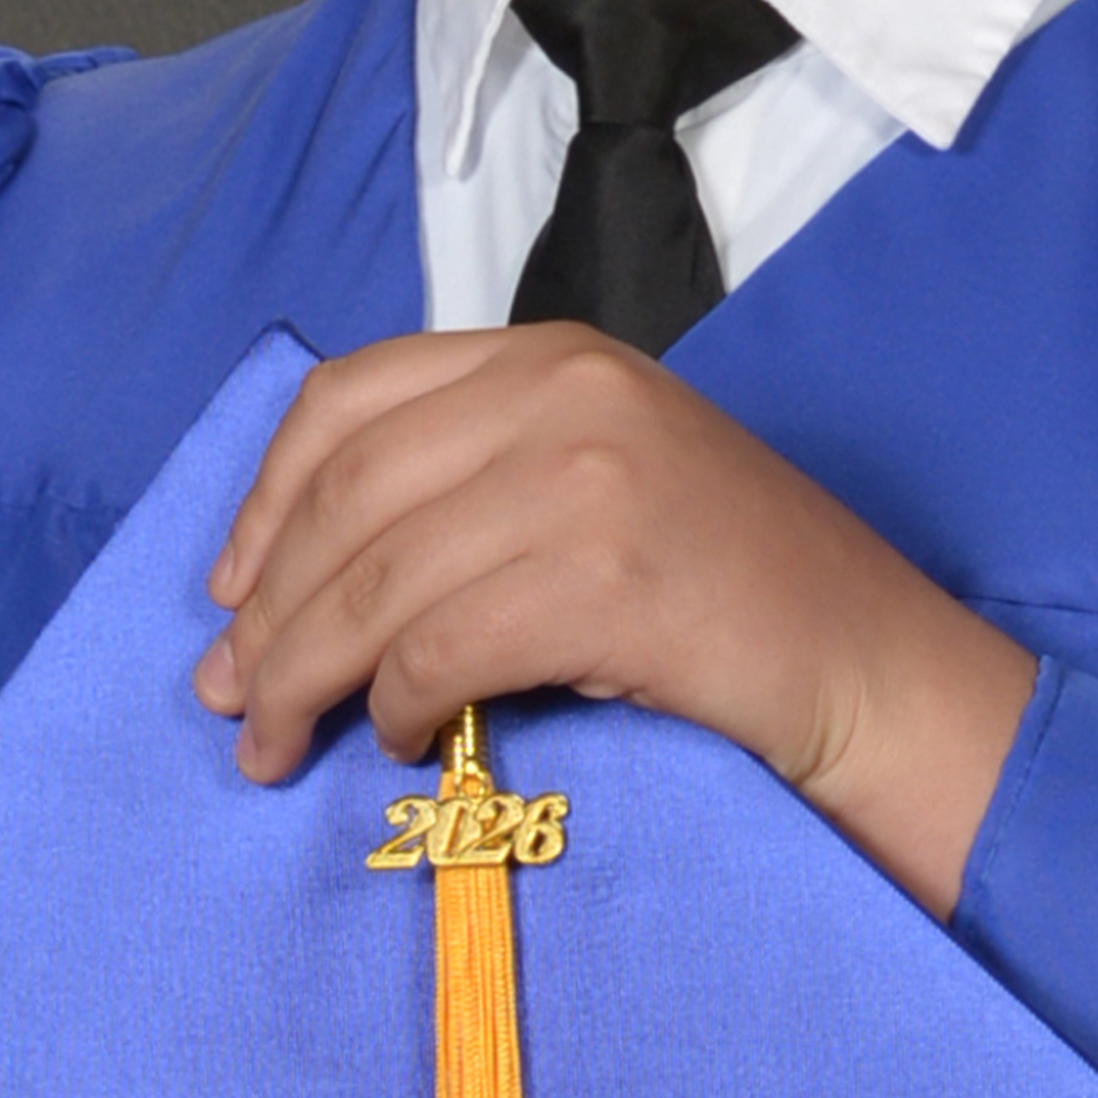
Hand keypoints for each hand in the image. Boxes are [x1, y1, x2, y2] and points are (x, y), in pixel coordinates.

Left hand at [193, 323, 1036, 917]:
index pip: (352, 397)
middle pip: (348, 495)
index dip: (266, 498)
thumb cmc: (733, 583)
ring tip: (274, 743)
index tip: (228, 587)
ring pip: (376, 580)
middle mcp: (563, 393)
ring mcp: (587, 479)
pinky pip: (438, 647)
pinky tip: (398, 738)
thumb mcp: (603, 472)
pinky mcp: (604, 579)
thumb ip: (479, 474)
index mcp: (553, 354)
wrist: (869, 661)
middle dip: (266, 607)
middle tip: (229, 695)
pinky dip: (393, 704)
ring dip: (302, 675)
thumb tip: (303, 573)